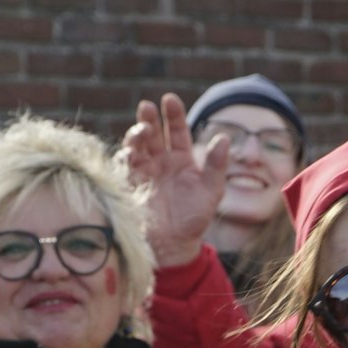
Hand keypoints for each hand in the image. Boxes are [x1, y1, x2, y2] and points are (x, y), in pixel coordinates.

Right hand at [121, 93, 228, 268]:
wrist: (175, 247)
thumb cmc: (194, 219)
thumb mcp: (211, 191)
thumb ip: (216, 165)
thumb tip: (225, 138)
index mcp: (180, 159)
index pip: (176, 130)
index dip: (172, 114)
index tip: (169, 99)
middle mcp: (159, 162)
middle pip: (152, 133)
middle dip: (148, 119)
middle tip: (147, 107)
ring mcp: (142, 173)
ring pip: (134, 147)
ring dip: (135, 136)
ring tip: (141, 132)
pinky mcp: (128, 187)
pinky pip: (122, 169)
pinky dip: (124, 159)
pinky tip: (129, 154)